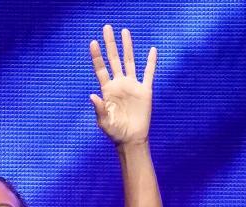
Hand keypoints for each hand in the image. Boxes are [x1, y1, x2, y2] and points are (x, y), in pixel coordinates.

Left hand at [89, 25, 155, 145]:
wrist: (131, 139)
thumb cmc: (115, 132)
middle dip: (110, 44)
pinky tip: (152, 51)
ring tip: (124, 32)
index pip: (101, 69)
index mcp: (107, 90)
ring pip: (129, 62)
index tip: (93, 42)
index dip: (97, 56)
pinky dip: (151, 62)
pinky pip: (148, 74)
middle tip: (107, 28)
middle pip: (114, 59)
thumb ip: (99, 109)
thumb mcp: (104, 122)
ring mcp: (132, 86)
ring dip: (127, 47)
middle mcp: (119, 84)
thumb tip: (92, 95)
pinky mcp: (145, 91)